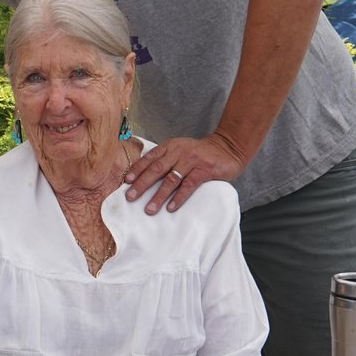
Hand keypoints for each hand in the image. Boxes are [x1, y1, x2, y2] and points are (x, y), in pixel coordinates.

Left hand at [123, 134, 247, 214]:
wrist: (228, 147)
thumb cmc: (200, 152)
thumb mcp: (180, 149)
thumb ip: (165, 158)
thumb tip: (142, 175)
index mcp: (170, 146)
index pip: (149, 158)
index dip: (137, 170)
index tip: (126, 182)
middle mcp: (179, 152)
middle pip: (156, 169)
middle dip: (142, 184)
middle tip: (130, 197)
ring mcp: (192, 161)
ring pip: (171, 179)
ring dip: (158, 196)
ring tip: (149, 209)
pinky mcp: (204, 170)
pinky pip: (189, 185)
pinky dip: (178, 197)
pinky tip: (171, 208)